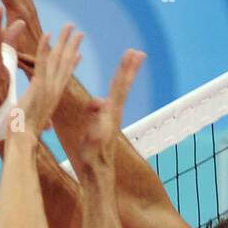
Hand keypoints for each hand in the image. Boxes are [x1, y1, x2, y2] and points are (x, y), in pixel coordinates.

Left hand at [11, 24, 83, 138]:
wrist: (23, 139)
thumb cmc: (25, 132)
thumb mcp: (35, 118)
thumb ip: (39, 112)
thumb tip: (42, 117)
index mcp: (54, 96)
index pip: (66, 75)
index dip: (73, 62)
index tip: (79, 52)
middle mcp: (55, 90)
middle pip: (66, 63)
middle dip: (72, 46)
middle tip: (78, 32)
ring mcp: (48, 87)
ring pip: (58, 59)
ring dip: (63, 41)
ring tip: (69, 26)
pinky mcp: (39, 86)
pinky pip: (42, 63)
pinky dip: (45, 48)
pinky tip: (48, 35)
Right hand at [68, 49, 144, 174]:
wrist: (98, 174)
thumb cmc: (92, 158)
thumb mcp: (90, 138)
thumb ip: (94, 119)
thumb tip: (99, 101)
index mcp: (110, 114)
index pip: (118, 87)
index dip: (124, 70)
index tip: (132, 54)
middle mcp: (114, 114)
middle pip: (122, 87)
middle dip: (129, 69)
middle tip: (137, 52)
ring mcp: (112, 119)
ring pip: (120, 93)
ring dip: (125, 77)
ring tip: (130, 64)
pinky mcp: (107, 123)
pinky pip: (114, 100)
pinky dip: (116, 90)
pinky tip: (114, 88)